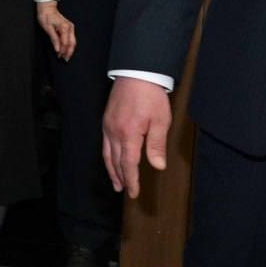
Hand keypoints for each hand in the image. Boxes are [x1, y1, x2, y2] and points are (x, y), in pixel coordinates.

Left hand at [35, 0, 76, 60]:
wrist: (47, 8)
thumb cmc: (46, 17)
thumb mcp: (47, 28)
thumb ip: (54, 39)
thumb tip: (57, 49)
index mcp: (64, 28)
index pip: (65, 43)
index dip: (63, 50)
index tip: (59, 56)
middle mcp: (70, 28)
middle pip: (72, 43)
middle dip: (69, 52)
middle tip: (65, 60)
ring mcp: (71, 28)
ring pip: (73, 41)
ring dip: (70, 49)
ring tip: (66, 57)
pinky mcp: (69, 28)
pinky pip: (71, 38)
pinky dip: (69, 45)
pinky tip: (66, 49)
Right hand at [102, 76, 171, 198]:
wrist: (135, 73)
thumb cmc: (150, 96)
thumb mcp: (161, 120)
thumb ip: (157, 145)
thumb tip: (157, 166)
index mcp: (128, 134)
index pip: (128, 163)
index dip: (132, 179)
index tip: (134, 192)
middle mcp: (114, 132)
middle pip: (115, 161)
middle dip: (120, 177)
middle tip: (124, 190)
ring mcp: (108, 126)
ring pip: (107, 153)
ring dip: (111, 169)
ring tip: (116, 181)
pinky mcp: (106, 120)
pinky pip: (104, 143)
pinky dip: (107, 156)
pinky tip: (111, 159)